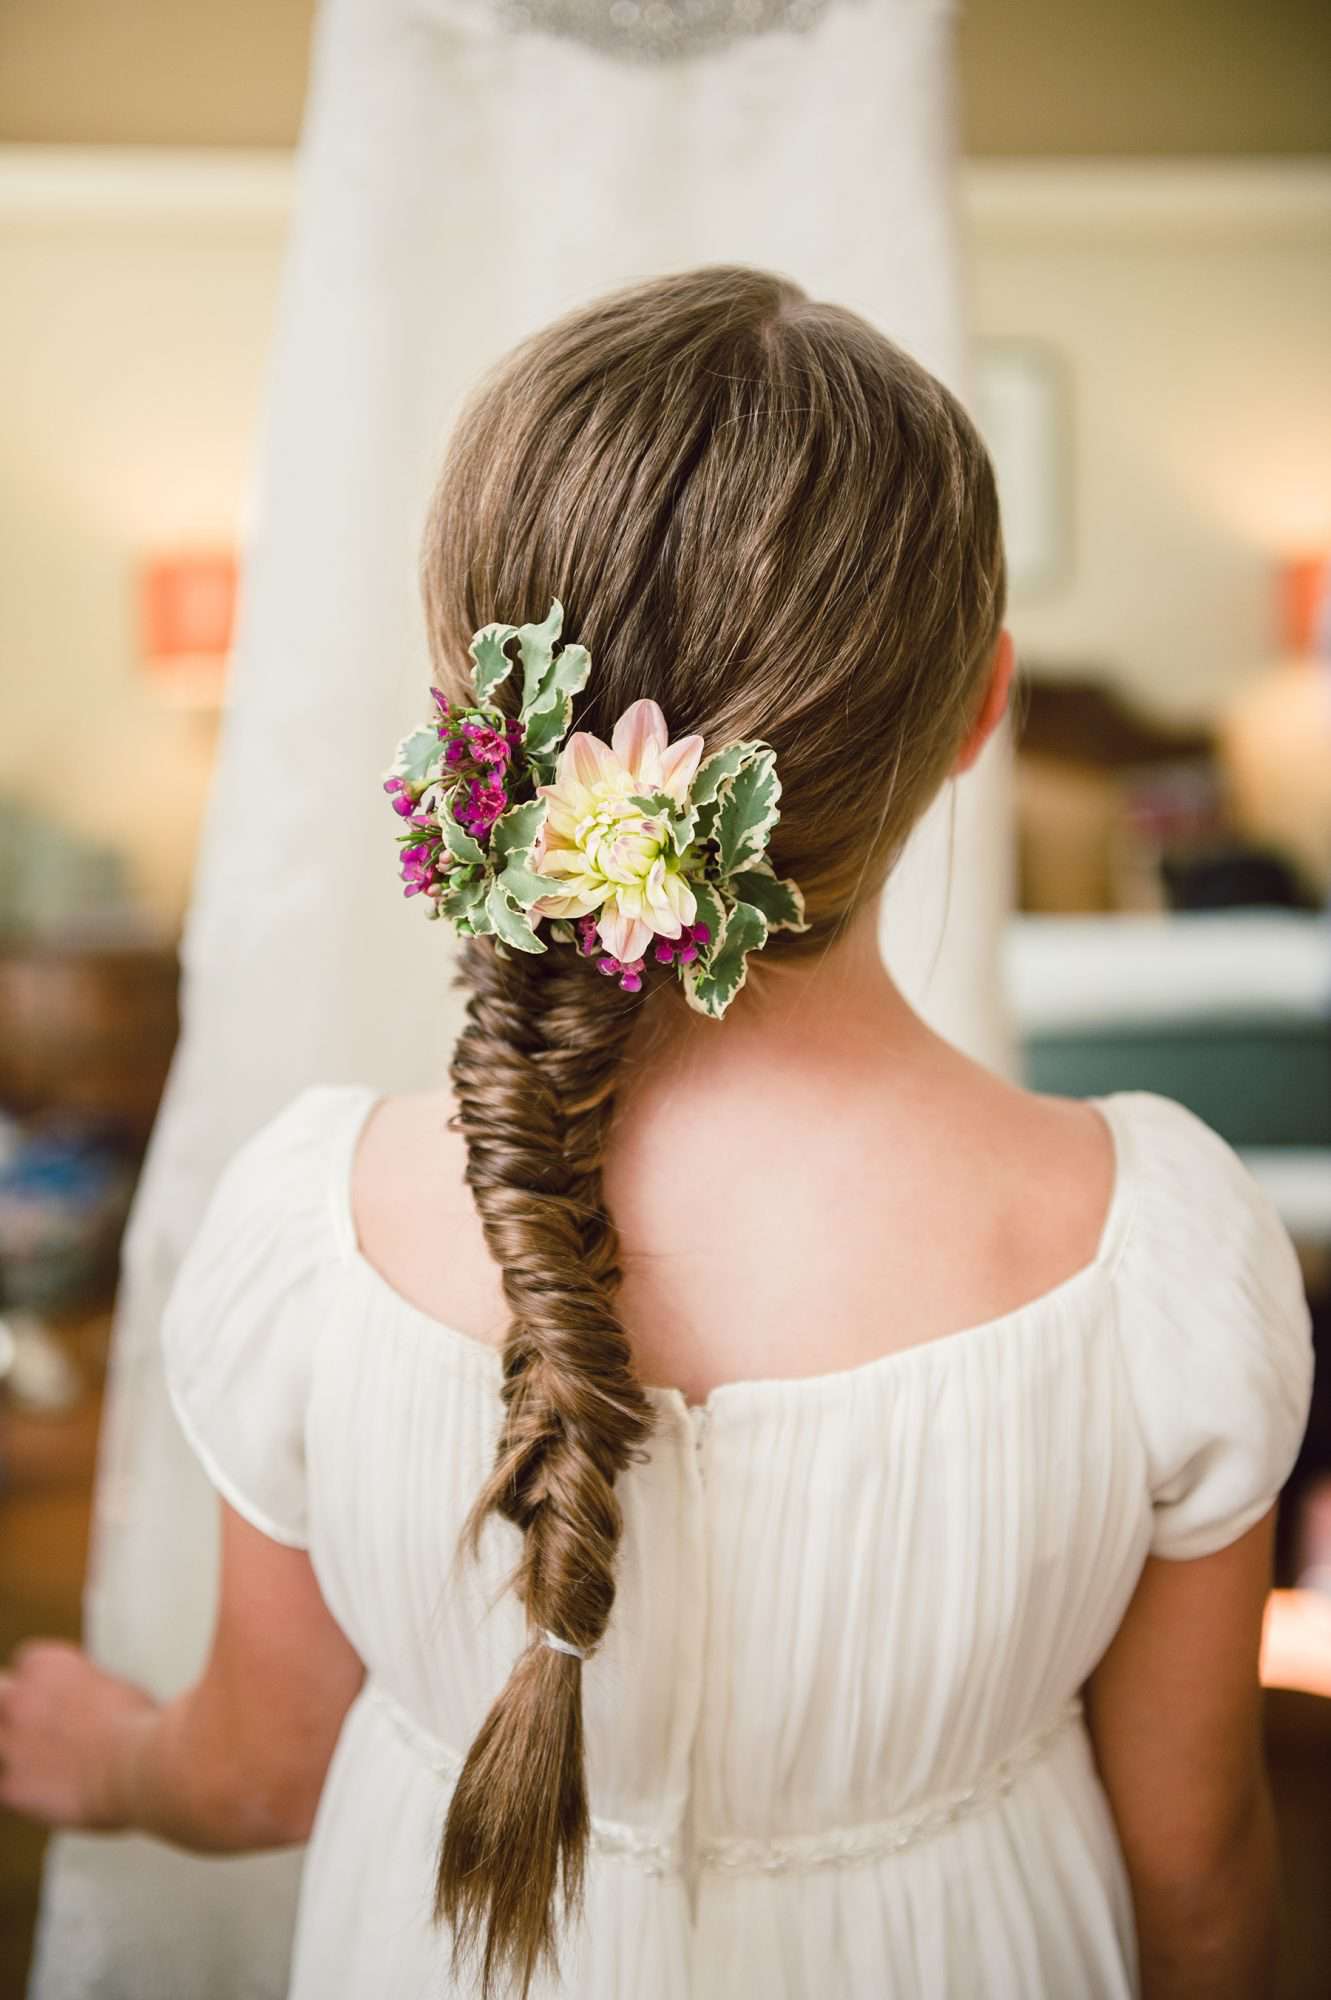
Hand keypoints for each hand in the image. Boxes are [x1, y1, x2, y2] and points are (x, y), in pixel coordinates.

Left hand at [0, 1639, 157, 1830]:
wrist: (142, 1764)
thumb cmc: (138, 1725)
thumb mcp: (113, 1685)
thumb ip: (81, 1691)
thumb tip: (81, 1706)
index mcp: (47, 1665)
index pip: (26, 1665)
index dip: (42, 1684)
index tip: (57, 1698)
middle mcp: (20, 1699)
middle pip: (0, 1694)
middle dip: (15, 1707)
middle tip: (38, 1724)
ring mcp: (10, 1744)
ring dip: (16, 1748)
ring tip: (48, 1760)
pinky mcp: (12, 1786)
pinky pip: (5, 1786)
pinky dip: (25, 1790)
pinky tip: (52, 1791)